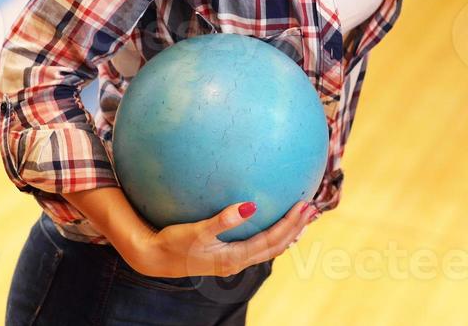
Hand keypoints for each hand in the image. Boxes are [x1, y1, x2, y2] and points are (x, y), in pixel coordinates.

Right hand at [120, 199, 315, 278]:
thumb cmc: (173, 242)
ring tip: (305, 217)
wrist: (155, 258)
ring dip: (289, 232)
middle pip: (277, 246)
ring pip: (270, 248)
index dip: (291, 224)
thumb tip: (250, 205)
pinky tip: (277, 221)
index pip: (272, 240)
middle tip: (312, 207)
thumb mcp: (195, 231)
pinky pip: (259, 245)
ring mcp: (234, 260)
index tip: (305, 206)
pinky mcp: (229, 255)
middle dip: (296, 227)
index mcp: (234, 257)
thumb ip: (222, 220)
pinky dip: (274, 234)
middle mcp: (238, 262)